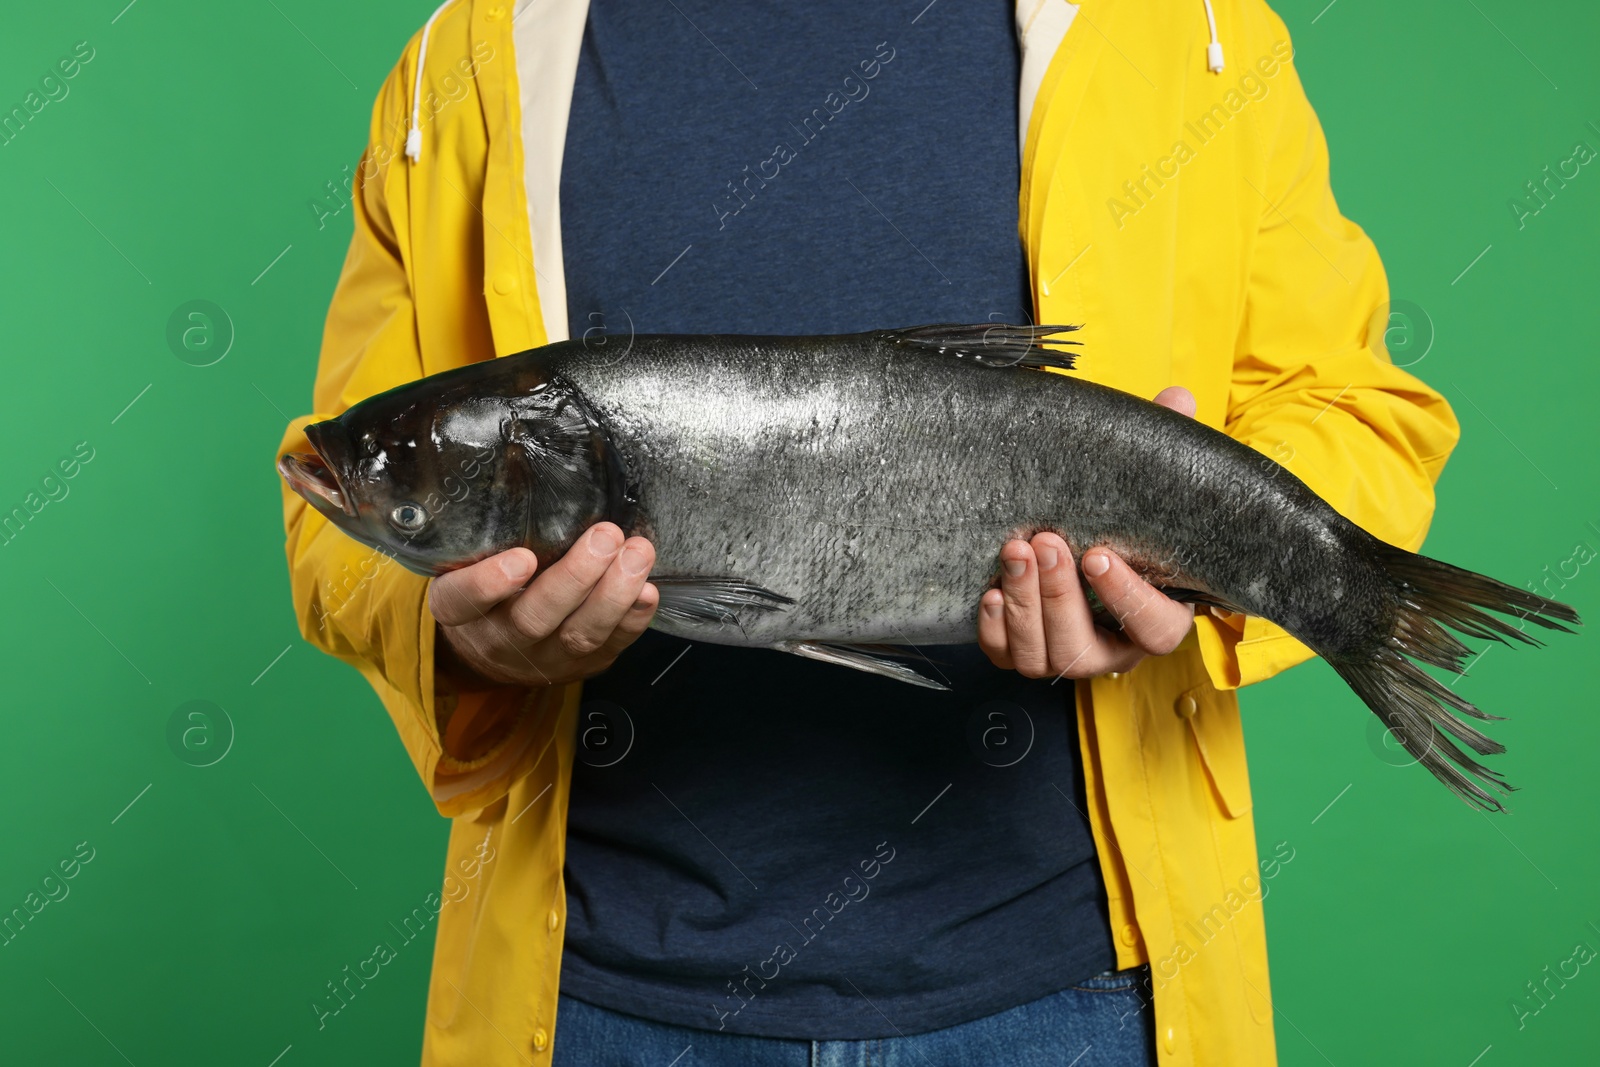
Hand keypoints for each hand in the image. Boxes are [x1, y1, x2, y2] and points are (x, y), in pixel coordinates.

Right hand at [429, 523, 659, 688]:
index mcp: (458, 610)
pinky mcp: (582, 666)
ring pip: (578, 635)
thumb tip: (538, 482)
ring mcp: (543, 658)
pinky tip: (647, 590)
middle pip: (533, 618)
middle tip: (605, 536)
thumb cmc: (485, 590)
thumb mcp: (465, 563)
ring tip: (637, 554)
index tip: (521, 558)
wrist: (494, 652)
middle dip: (575, 577)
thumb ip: (487, 537)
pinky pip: (610, 647)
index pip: (462, 600)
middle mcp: (498, 639)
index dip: (488, 584)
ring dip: (613, 594)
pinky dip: (633, 619)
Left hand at [977, 386, 1198, 679]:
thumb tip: (1178, 399)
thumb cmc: (1123, 525)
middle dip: (1058, 596)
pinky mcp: (1024, 652)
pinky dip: (994, 628)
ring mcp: (1065, 656)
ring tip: (1014, 550)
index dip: (1126, 598)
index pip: (1154, 627)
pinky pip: (1005, 655)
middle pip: (1084, 647)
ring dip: (1023, 605)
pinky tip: (990, 591)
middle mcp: (1113, 650)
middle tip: (1044, 541)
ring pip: (1041, 655)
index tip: (1098, 555)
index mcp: (1158, 619)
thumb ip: (1166, 450)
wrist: (1079, 546)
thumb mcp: (1148, 492)